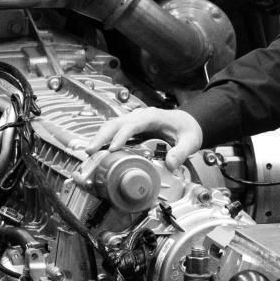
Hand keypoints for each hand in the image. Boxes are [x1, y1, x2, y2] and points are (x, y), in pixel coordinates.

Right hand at [83, 108, 204, 163]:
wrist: (188, 123)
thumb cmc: (187, 129)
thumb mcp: (190, 141)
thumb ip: (181, 152)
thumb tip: (170, 164)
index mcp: (153, 116)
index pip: (133, 124)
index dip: (122, 135)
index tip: (113, 148)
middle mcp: (140, 116)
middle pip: (116, 122)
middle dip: (102, 136)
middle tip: (91, 151)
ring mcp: (134, 120)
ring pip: (111, 125)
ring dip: (99, 137)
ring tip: (89, 152)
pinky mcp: (130, 128)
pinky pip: (114, 131)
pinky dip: (104, 139)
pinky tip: (97, 151)